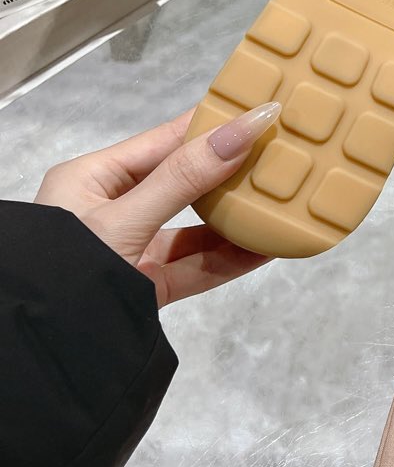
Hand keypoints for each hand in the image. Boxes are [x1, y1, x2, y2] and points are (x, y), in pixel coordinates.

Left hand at [34, 102, 280, 306]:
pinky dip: (231, 257)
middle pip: (185, 181)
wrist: (37, 357)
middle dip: (232, 171)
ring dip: (237, 217)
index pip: (166, 140)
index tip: (261, 109)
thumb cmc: (65, 271)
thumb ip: (185, 177)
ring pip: (194, 227)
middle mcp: (112, 210)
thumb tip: (245, 127)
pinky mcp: (146, 288)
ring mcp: (131, 250)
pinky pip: (195, 266)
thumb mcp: (123, 220)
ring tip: (282, 200)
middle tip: (282, 153)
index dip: (214, 124)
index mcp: (93, 178)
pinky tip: (267, 246)